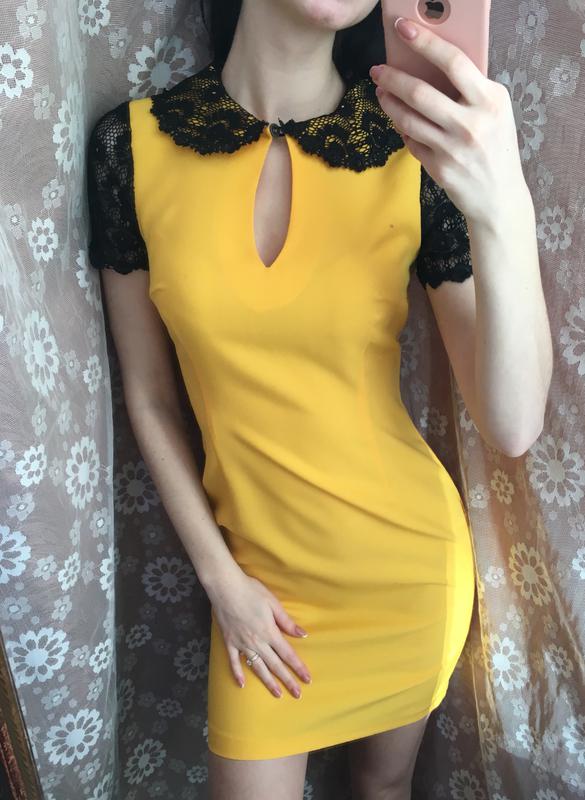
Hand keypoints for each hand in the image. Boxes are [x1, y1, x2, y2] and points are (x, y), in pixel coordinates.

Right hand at [209, 571, 311, 697]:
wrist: (225, 587)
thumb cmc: (251, 591)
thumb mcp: (273, 603)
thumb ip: (287, 621)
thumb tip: (302, 634)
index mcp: (269, 632)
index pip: (288, 654)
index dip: (298, 667)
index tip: (307, 679)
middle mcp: (257, 642)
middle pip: (275, 665)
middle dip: (287, 680)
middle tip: (297, 694)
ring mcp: (242, 644)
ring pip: (257, 667)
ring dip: (268, 682)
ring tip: (277, 694)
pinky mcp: (229, 642)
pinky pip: (233, 662)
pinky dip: (237, 674)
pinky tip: (242, 685)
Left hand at [370, 17, 527, 225]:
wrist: (500, 197)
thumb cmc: (496, 147)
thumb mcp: (497, 111)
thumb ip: (471, 89)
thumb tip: (431, 66)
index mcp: (491, 100)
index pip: (453, 62)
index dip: (425, 41)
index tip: (403, 28)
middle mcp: (472, 123)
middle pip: (420, 92)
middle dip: (392, 77)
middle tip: (377, 69)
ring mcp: (454, 148)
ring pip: (408, 119)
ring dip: (389, 104)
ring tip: (381, 93)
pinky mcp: (439, 169)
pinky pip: (411, 142)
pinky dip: (403, 130)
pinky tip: (400, 122)